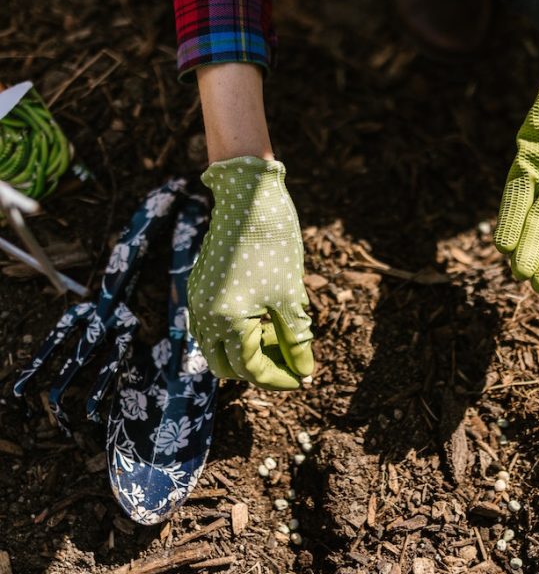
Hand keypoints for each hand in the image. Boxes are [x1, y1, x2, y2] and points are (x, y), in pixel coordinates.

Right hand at [187, 156, 313, 388]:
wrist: (247, 195)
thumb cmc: (273, 243)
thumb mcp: (290, 294)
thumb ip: (296, 338)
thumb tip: (305, 370)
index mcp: (226, 321)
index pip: (251, 370)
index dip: (280, 378)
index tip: (302, 378)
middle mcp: (204, 316)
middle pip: (227, 366)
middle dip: (259, 370)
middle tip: (289, 362)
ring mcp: (198, 300)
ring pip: (216, 347)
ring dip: (245, 352)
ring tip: (278, 338)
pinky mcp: (199, 286)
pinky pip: (212, 325)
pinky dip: (235, 333)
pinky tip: (262, 318)